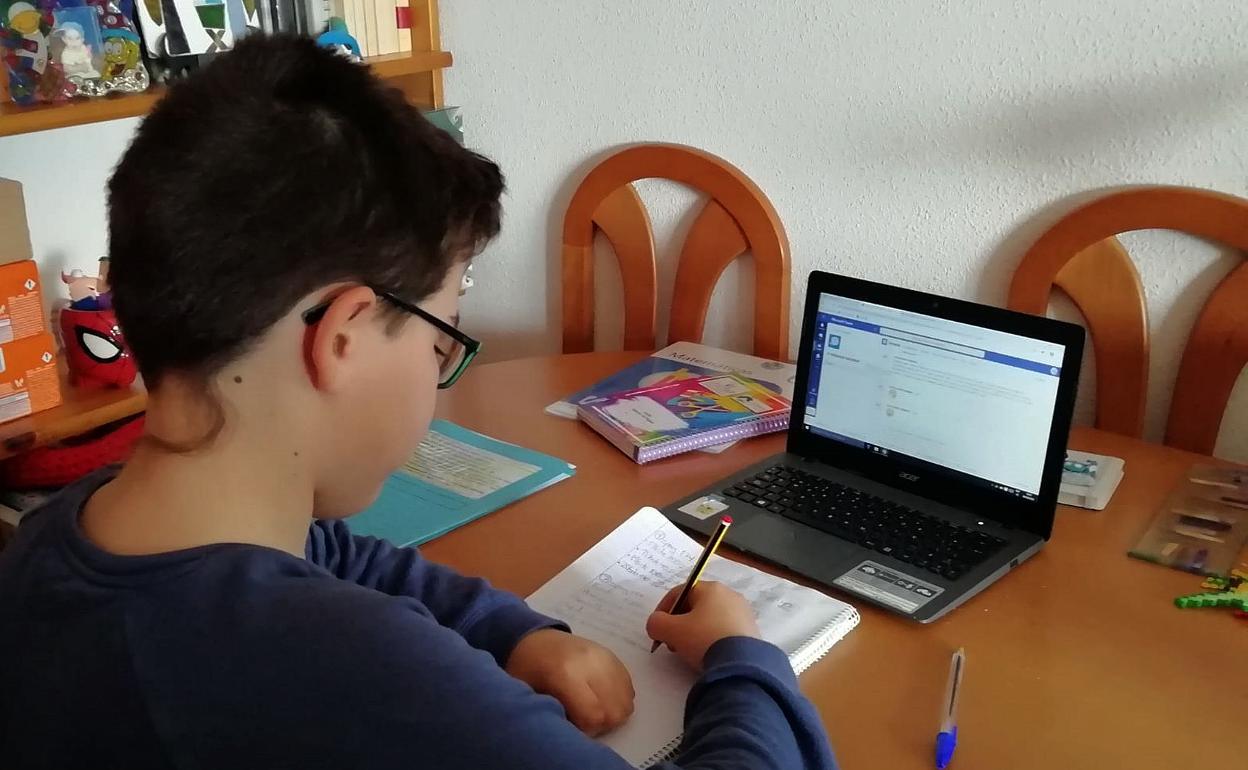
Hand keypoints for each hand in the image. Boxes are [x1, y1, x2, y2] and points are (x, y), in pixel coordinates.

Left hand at [505, 628, 634, 735]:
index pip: (593, 716)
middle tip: (583, 721)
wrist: (535, 638)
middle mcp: (591, 664)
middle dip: (601, 725)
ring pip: (626, 702)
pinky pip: (628, 688)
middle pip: (614, 711)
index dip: (586, 731)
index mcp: (565, 674)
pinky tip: (601, 698)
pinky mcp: (613, 656)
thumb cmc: (527, 670)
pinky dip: (618, 700)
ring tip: (593, 709)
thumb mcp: (528, 694)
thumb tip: (574, 736)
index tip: (573, 728)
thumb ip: (553, 715)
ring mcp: (605, 658)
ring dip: (612, 713)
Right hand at [645, 581, 760, 670]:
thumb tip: (656, 624)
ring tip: (689, 651)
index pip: (679, 592)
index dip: (663, 609)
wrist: (741, 665)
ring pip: (710, 619)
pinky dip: (712, 640)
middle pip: (695, 606)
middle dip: (679, 623)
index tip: (657, 628)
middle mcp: (730, 595)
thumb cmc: (704, 639)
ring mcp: (743, 613)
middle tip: (672, 642)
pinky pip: (724, 631)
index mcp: (711, 588)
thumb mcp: (672, 631)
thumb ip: (656, 623)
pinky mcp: (751, 631)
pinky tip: (708, 656)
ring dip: (695, 633)